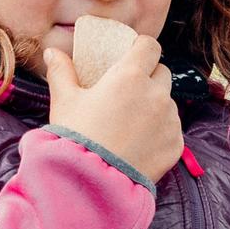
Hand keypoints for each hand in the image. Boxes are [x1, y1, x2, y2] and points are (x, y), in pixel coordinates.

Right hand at [39, 20, 181, 181]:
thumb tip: (53, 52)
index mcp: (131, 76)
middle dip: (149, 77)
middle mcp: (157, 94)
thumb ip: (61, 71)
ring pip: (168, 102)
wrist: (93, 181)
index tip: (132, 54)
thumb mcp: (64, 100)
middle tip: (128, 91)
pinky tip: (139, 142)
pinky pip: (172, 129)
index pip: (150, 46)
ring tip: (131, 121)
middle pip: (162, 73)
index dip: (142, 48)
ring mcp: (170, 120)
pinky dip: (160, 131)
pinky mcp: (176, 143)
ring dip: (155, 105)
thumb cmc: (76, 137)